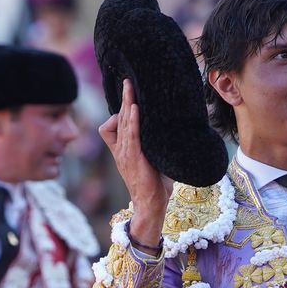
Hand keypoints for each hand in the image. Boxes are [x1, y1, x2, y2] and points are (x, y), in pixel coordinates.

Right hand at [99, 79, 171, 245]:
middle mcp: (121, 150)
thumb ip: (157, 147)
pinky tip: (136, 107)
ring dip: (127, 103)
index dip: (119, 113)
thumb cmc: (155, 186)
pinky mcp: (133, 158)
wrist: (151, 205)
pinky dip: (132, 120)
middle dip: (123, 99)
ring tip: (130, 87)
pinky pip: (130, 134)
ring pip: (123, 122)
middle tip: (128, 82)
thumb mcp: (155, 162)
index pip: (111, 126)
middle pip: (119, 118)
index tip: (131, 102)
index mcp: (123, 151)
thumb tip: (175, 132)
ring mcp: (125, 154)